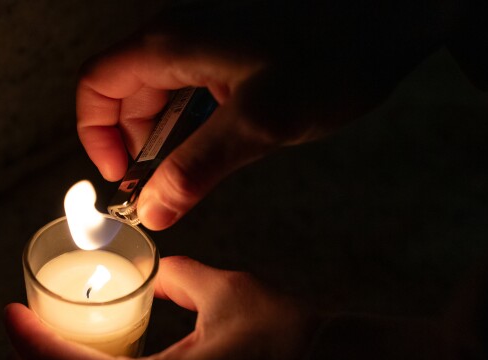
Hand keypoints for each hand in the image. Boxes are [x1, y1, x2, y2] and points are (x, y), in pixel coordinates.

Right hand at [77, 1, 447, 229]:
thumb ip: (198, 169)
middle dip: (134, 145)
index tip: (120, 177)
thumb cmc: (333, 55)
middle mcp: (180, 37)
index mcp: (171, 45)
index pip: (98, 85)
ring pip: (162, 94)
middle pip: (126, 93)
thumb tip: (153, 212)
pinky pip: (194, 90)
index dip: (96, 135)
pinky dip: (195, 124)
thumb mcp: (260, 122)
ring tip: (194, 173)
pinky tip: (225, 144)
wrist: (391, 17)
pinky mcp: (234, 50)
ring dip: (167, 138)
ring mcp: (208, 40)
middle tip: (160, 187)